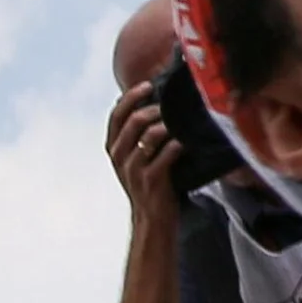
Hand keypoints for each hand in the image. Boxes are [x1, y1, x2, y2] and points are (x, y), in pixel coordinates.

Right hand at [107, 78, 181, 227]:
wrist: (153, 218)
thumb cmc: (150, 182)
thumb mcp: (137, 157)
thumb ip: (140, 134)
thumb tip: (158, 103)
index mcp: (114, 146)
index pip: (117, 114)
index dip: (131, 96)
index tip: (149, 84)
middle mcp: (120, 156)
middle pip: (133, 121)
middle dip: (153, 108)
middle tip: (171, 102)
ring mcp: (134, 169)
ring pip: (148, 136)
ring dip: (167, 124)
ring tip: (182, 119)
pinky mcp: (151, 180)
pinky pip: (165, 155)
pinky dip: (177, 145)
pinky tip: (187, 140)